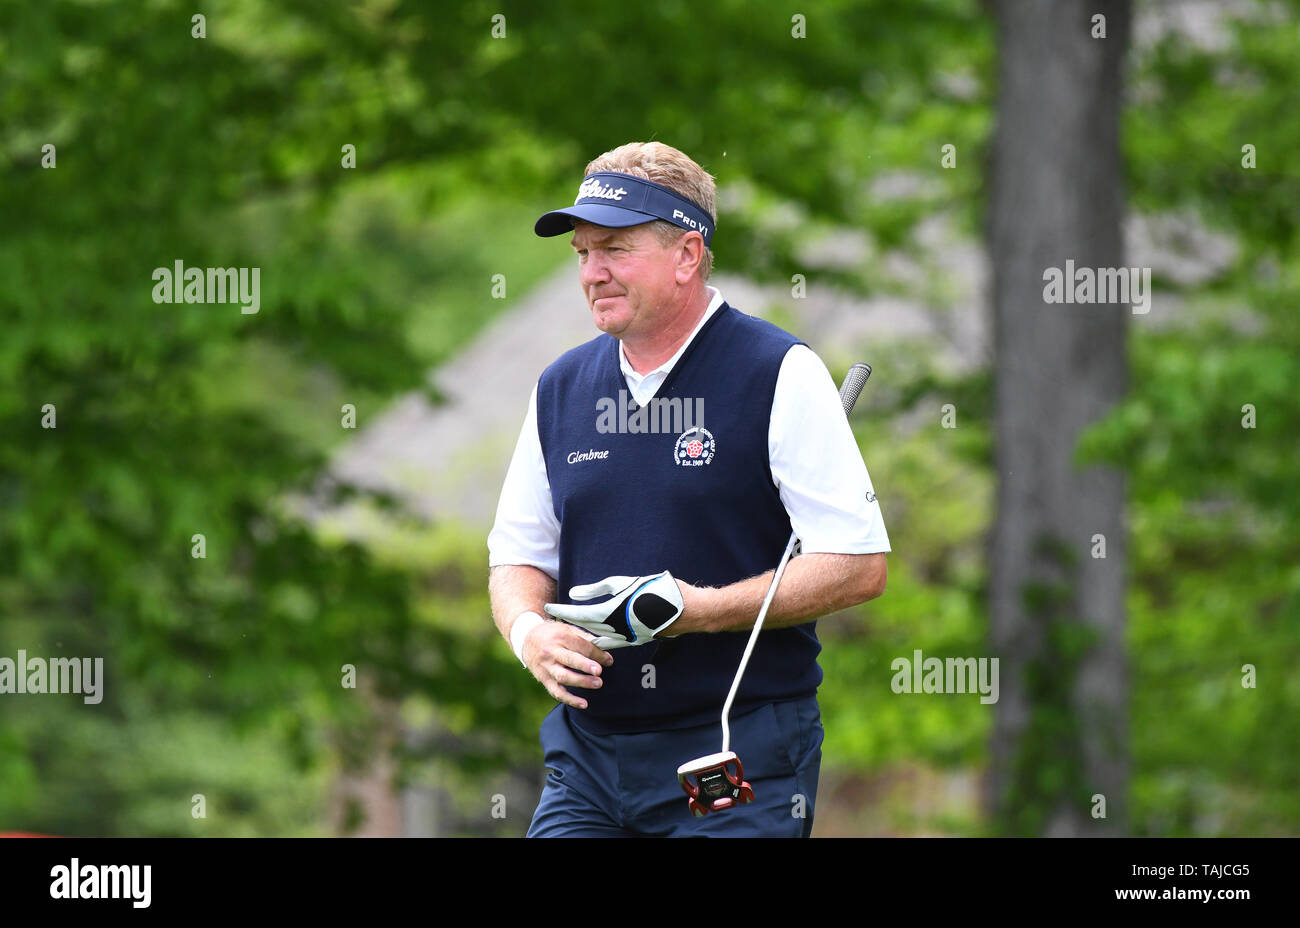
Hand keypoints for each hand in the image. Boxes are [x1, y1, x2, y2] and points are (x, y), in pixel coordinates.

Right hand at [519, 619, 613, 709]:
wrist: (526, 638)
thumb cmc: (552, 633)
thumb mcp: (567, 628)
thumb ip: (584, 637)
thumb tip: (605, 645)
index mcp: (560, 636)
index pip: (580, 646)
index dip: (596, 654)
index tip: (609, 660)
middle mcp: (551, 652)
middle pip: (569, 659)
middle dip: (585, 666)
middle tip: (599, 672)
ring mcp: (546, 667)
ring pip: (563, 676)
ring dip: (581, 682)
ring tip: (598, 684)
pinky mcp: (543, 679)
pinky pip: (556, 691)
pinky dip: (569, 699)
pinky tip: (583, 704)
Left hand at [543, 571, 683, 648]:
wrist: (686, 609)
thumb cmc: (657, 590)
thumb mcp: (625, 583)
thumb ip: (598, 589)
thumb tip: (574, 593)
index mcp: (612, 612)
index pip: (580, 614)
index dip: (563, 610)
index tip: (549, 607)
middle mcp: (616, 628)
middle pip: (585, 626)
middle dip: (569, 620)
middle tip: (554, 616)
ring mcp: (626, 637)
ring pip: (597, 636)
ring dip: (582, 632)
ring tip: (569, 627)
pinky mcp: (636, 641)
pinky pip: (612, 643)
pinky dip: (600, 641)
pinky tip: (593, 642)